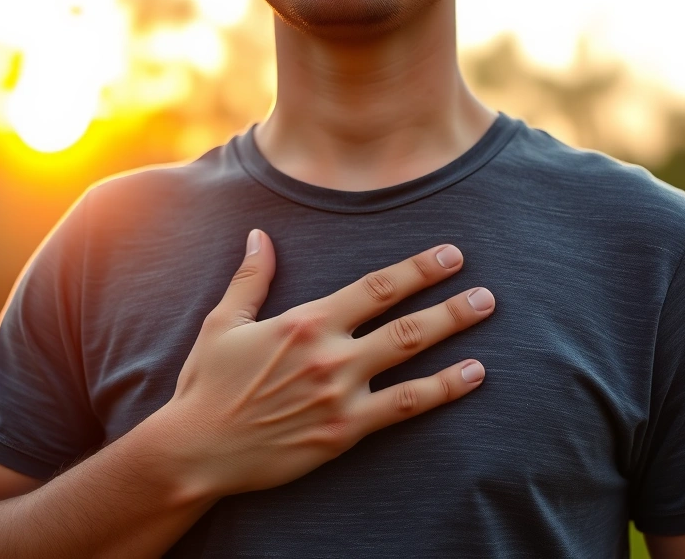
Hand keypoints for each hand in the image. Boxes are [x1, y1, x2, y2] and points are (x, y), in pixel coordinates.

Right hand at [161, 229, 495, 496]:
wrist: (197, 448)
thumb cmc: (207, 385)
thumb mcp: (223, 323)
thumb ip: (250, 278)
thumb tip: (258, 236)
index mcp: (306, 321)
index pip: (376, 287)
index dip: (418, 269)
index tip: (450, 256)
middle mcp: (330, 353)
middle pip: (406, 322)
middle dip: (450, 303)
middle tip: (487, 292)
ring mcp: (341, 393)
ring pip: (411, 358)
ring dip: (454, 334)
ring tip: (484, 318)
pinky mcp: (344, 431)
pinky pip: (404, 407)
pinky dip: (442, 390)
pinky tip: (472, 377)